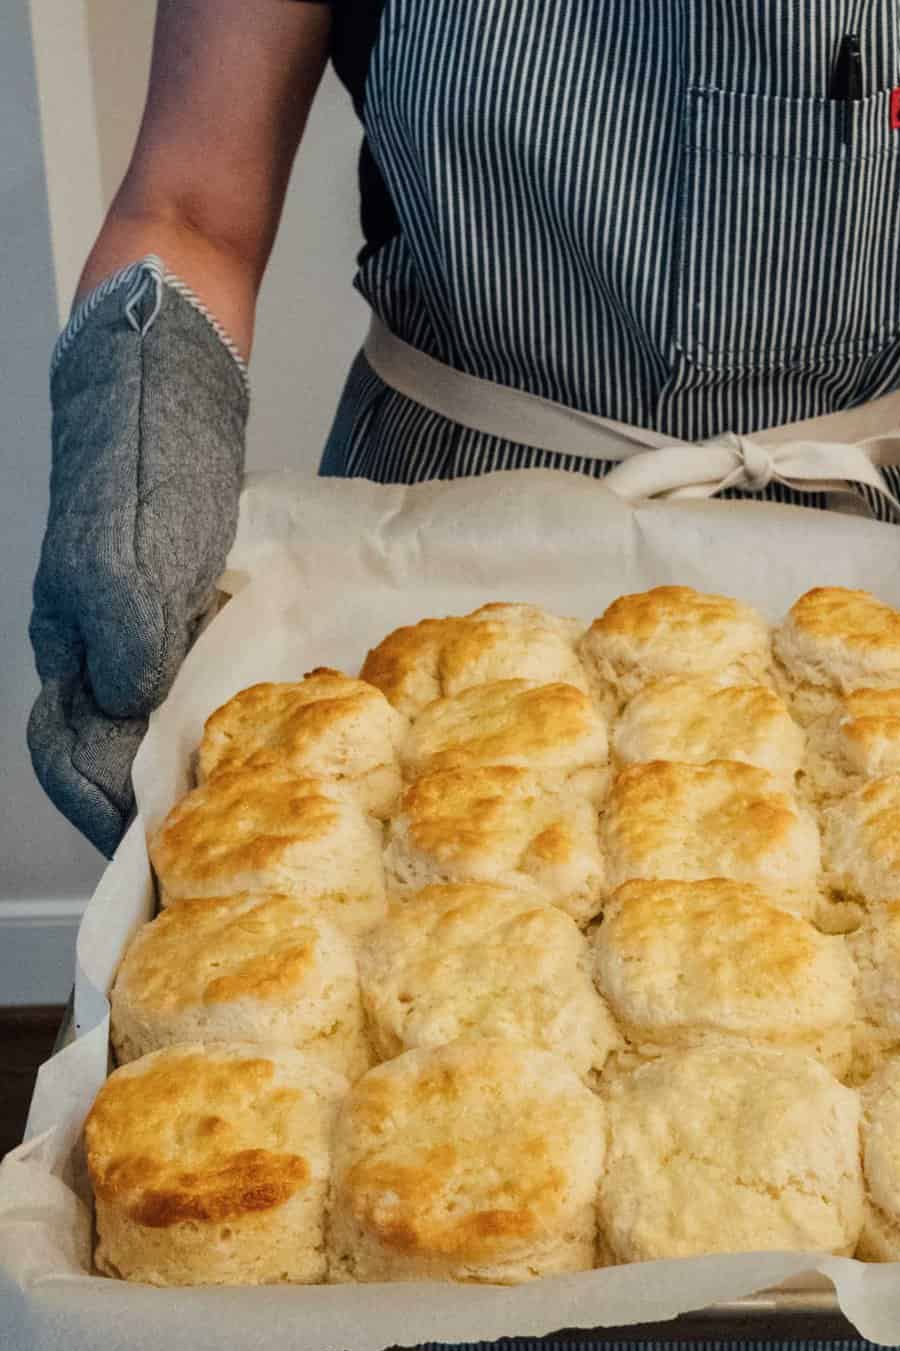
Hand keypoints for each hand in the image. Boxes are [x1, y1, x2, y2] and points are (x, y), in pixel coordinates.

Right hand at [28, 259, 245, 855]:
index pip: (74, 756)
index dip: (109, 815)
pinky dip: (209, 714)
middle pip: (104, 749)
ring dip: (177, 767)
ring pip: (146, 717)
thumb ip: (124, 618)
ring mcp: (137, 617)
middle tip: (196, 853)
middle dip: (141, 806)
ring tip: (227, 808)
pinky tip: (248, 728)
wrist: (164, 365)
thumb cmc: (139, 442)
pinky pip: (184, 675)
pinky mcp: (178, 596)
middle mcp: (98, 637)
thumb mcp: (129, 536)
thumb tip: (135, 698)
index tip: (156, 859)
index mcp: (73, 633)